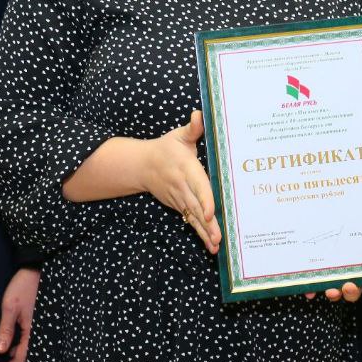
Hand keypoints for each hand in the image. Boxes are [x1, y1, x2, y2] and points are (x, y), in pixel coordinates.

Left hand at [0, 268, 39, 361]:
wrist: (37, 268)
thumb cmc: (23, 286)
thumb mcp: (10, 307)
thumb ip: (5, 330)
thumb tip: (0, 351)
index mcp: (33, 331)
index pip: (21, 358)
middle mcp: (41, 331)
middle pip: (28, 357)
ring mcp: (42, 326)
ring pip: (31, 350)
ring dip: (19, 359)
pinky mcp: (41, 320)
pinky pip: (32, 340)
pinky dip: (23, 348)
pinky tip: (13, 346)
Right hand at [143, 110, 220, 252]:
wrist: (143, 165)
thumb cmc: (166, 148)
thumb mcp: (179, 135)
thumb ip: (193, 128)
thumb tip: (200, 115)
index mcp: (186, 168)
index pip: (197, 185)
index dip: (203, 199)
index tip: (209, 212)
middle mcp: (182, 186)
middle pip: (196, 206)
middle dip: (207, 223)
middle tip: (218, 238)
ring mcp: (179, 198)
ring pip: (193, 217)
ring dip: (204, 233)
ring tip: (215, 246)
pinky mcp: (178, 206)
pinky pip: (191, 220)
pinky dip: (200, 233)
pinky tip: (210, 244)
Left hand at [309, 210, 361, 302]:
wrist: (330, 194)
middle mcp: (352, 266)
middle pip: (356, 288)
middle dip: (353, 292)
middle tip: (349, 286)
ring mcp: (333, 266)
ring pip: (335, 288)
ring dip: (334, 292)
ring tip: (331, 288)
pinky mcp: (315, 264)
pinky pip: (312, 281)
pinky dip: (310, 288)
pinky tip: (307, 290)